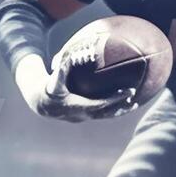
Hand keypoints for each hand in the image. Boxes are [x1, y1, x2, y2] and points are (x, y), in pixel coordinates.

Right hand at [18, 53, 135, 121]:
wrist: (41, 104)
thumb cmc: (48, 90)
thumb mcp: (53, 82)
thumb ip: (60, 71)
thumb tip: (68, 58)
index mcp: (78, 107)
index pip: (101, 104)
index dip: (115, 99)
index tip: (129, 92)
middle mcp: (83, 115)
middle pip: (106, 113)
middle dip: (121, 107)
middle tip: (134, 98)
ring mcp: (85, 118)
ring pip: (106, 117)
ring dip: (119, 111)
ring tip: (134, 105)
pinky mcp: (85, 117)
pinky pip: (102, 116)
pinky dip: (113, 111)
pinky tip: (123, 105)